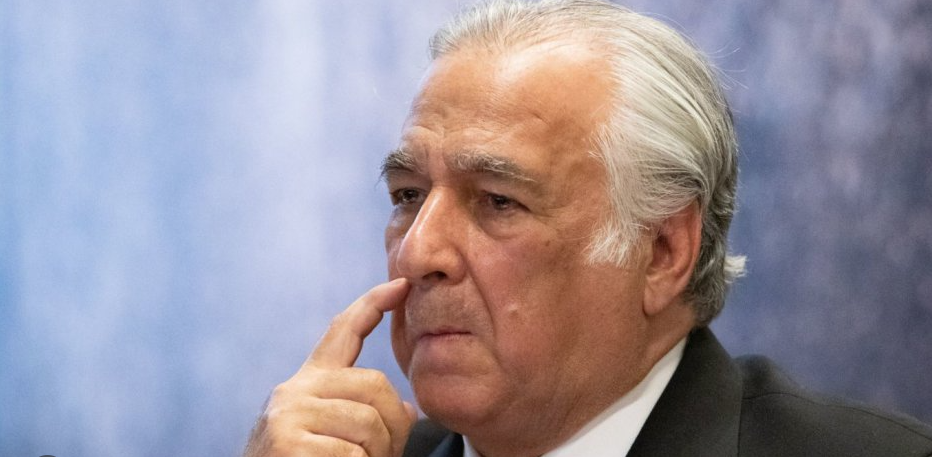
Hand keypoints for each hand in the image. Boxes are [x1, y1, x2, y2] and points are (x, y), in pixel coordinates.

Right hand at [244, 279, 415, 456]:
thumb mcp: (335, 437)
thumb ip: (364, 413)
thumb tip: (406, 408)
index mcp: (307, 385)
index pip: (342, 333)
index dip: (373, 304)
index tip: (401, 284)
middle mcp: (293, 392)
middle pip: (375, 385)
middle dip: (393, 426)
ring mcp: (286, 415)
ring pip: (369, 423)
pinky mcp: (285, 443)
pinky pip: (351, 456)